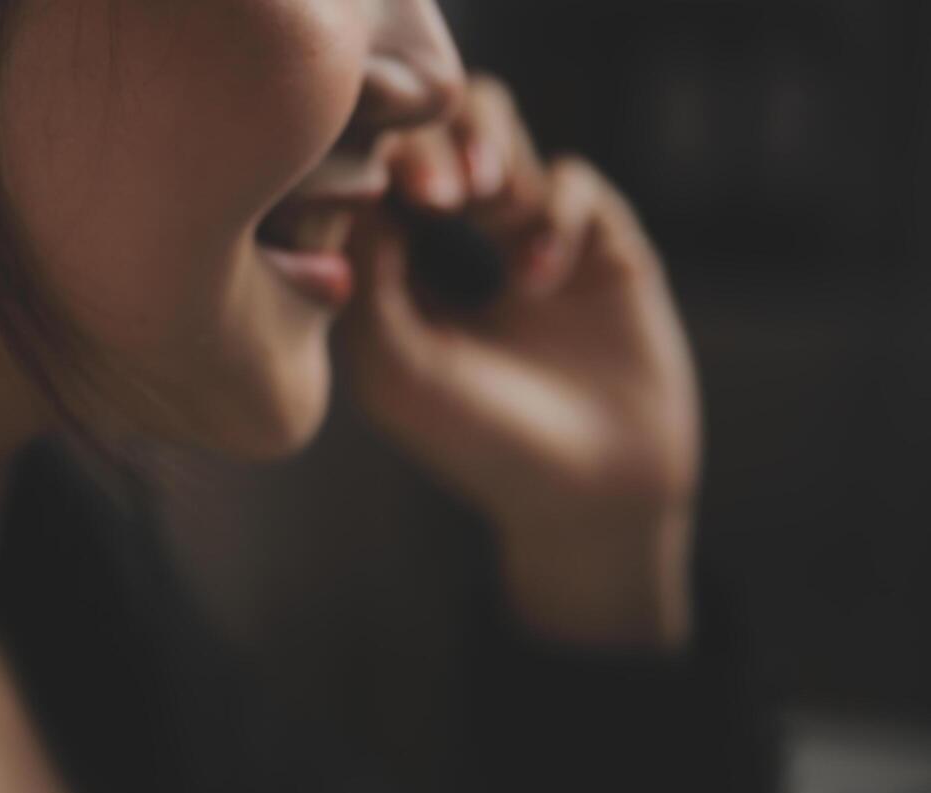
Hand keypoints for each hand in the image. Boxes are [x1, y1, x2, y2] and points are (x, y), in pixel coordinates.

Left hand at [336, 76, 701, 650]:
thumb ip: (365, 280)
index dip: (371, 162)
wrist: (587, 494)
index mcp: (398, 270)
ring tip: (480, 205)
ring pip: (499, 132)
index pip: (371, 172)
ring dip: (489, 156)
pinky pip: (571, 182)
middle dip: (434, 142)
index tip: (378, 195)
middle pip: (433, 128)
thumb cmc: (475, 442)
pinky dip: (552, 216)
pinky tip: (535, 280)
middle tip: (436, 194)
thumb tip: (360, 186)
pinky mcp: (601, 243)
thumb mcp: (395, 369)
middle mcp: (460, 242)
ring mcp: (531, 236)